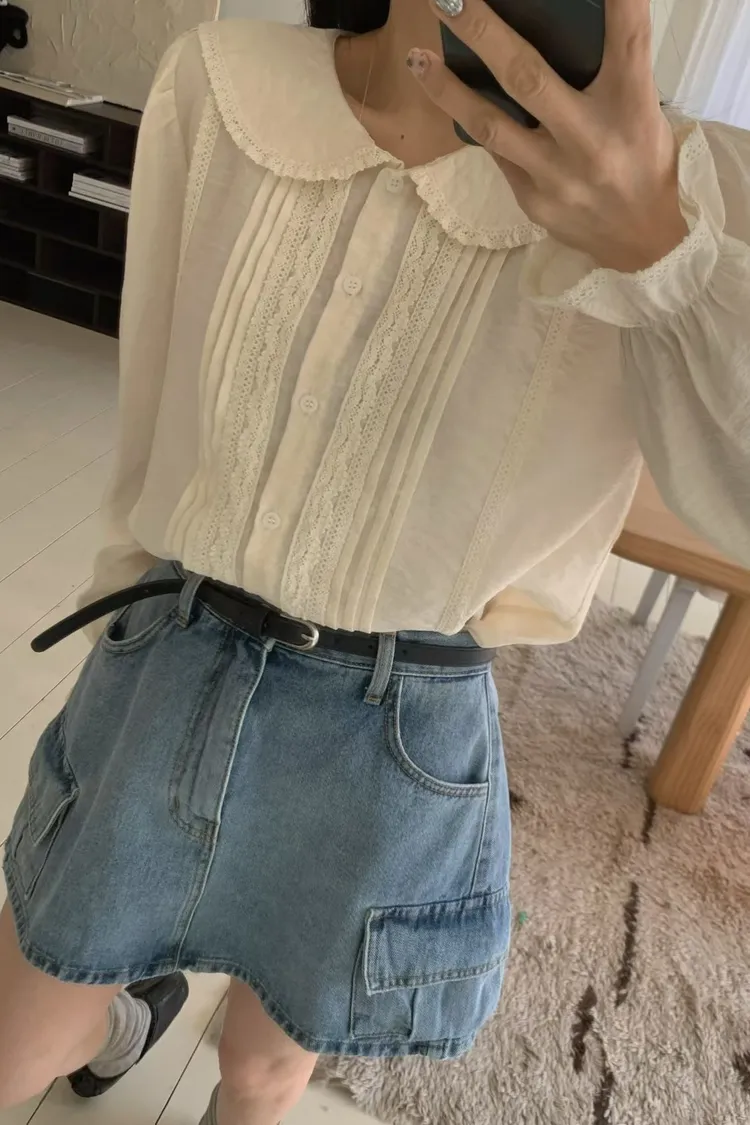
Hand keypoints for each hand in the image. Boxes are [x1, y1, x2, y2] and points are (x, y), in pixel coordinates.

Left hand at [408, 0, 688, 271]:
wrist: (642, 241)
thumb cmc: (641, 160)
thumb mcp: (641, 108)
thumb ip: (611, 70)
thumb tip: (557, 26)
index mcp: (632, 105)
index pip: (627, 39)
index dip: (615, 2)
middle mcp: (592, 139)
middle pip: (528, 77)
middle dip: (482, 31)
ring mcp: (557, 175)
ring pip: (491, 126)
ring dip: (448, 90)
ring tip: (416, 59)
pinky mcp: (534, 200)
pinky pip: (496, 154)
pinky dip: (471, 122)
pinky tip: (448, 96)